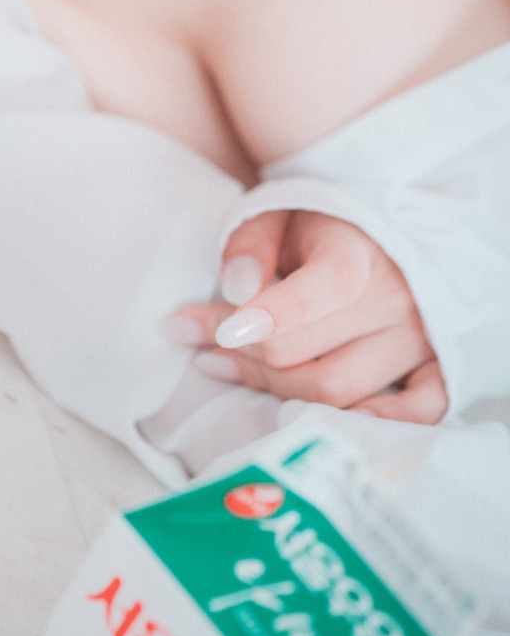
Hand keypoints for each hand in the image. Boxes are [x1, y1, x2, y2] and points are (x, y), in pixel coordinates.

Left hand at [168, 210, 447, 422]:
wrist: (375, 233)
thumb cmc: (316, 224)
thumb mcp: (275, 213)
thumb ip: (249, 244)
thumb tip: (235, 288)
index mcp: (361, 251)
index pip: (328, 288)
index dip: (272, 315)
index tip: (223, 328)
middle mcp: (399, 299)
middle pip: (311, 355)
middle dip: (244, 352)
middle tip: (200, 338)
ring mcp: (420, 340)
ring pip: (338, 391)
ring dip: (272, 386)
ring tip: (225, 362)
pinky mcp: (434, 367)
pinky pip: (419, 411)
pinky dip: (372, 422)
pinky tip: (318, 417)